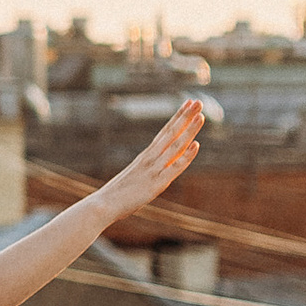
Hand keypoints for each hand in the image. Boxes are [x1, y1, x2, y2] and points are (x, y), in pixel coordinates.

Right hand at [96, 97, 206, 223]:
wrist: (104, 203)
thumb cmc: (118, 194)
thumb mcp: (135, 177)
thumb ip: (147, 170)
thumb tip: (158, 168)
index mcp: (146, 155)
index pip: (165, 131)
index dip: (177, 117)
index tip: (187, 103)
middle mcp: (151, 157)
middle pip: (171, 133)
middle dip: (185, 116)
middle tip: (198, 101)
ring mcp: (154, 169)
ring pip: (176, 145)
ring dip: (189, 130)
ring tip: (201, 116)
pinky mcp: (157, 182)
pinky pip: (174, 167)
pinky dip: (186, 156)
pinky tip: (197, 145)